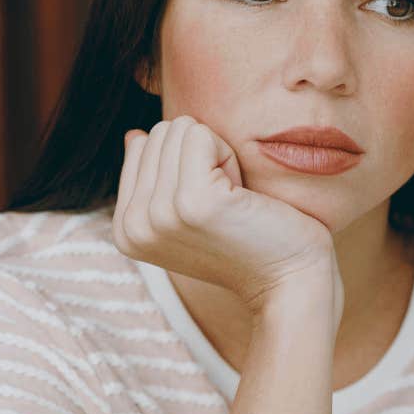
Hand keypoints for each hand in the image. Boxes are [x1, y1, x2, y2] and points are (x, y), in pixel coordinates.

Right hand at [112, 116, 339, 318]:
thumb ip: (154, 176)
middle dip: (200, 158)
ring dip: (217, 158)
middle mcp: (132, 224)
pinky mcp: (194, 201)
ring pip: (180, 130)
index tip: (207, 206)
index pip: (142, 146)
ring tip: (232, 202)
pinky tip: (240, 196)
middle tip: (225, 204)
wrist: (288, 282)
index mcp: (125, 229)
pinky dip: (229, 156)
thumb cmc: (247, 242)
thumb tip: (134, 136)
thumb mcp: (185, 213)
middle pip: (160, 134)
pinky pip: (201, 135)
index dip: (185, 164)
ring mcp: (160, 214)